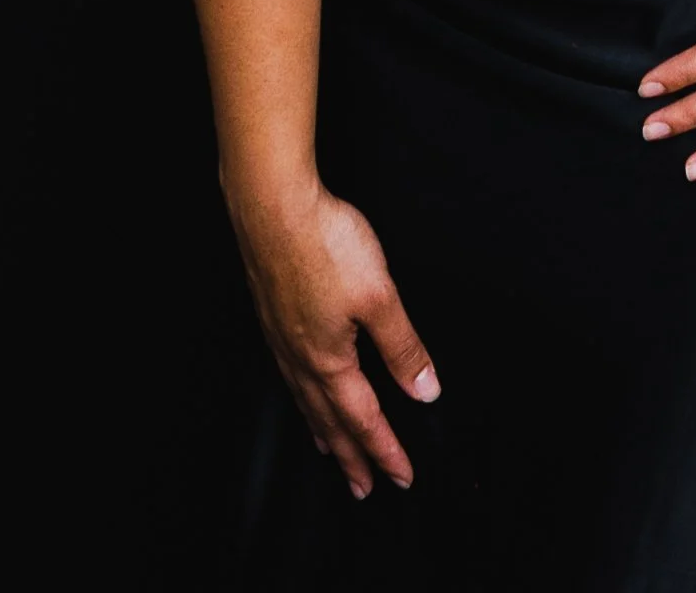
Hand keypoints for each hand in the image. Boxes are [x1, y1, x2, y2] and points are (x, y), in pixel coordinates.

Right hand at [229, 180, 439, 497]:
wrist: (271, 206)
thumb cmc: (323, 243)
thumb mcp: (379, 296)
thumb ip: (403, 346)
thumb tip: (425, 389)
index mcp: (330, 359)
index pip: (364, 419)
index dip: (385, 450)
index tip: (401, 477)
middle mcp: (301, 357)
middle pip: (329, 421)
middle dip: (350, 457)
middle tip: (362, 489)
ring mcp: (282, 338)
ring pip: (305, 400)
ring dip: (323, 430)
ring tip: (331, 451)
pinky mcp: (271, 315)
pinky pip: (289, 374)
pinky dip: (302, 397)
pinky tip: (303, 387)